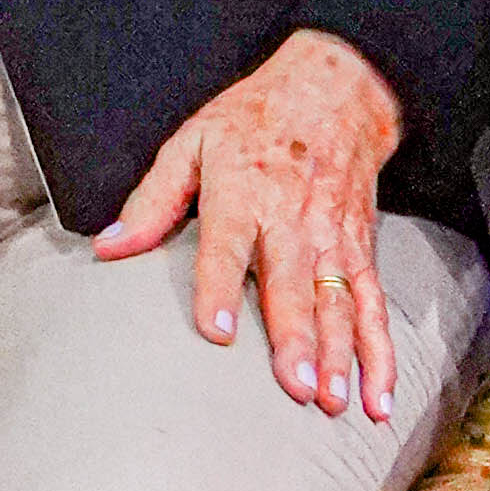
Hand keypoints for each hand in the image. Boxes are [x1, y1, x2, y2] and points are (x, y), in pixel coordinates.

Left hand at [96, 29, 406, 418]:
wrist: (336, 88)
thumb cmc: (252, 121)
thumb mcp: (192, 143)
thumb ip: (151, 202)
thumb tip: (108, 250)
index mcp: (242, 192)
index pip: (228, 247)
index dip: (221, 289)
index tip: (218, 332)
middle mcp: (292, 219)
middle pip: (293, 286)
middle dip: (296, 340)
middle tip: (295, 389)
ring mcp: (332, 238)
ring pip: (339, 303)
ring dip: (339, 356)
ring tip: (333, 402)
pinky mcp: (361, 249)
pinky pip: (374, 306)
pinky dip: (381, 353)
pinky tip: (379, 398)